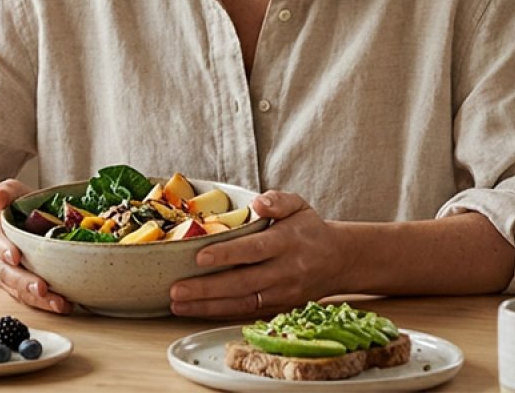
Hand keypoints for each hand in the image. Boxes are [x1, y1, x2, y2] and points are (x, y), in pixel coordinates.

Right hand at [0, 179, 72, 313]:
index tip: (15, 256)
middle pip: (5, 273)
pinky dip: (44, 304)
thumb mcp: (9, 193)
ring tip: (58, 303)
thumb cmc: (11, 209)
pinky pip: (28, 298)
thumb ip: (4, 191)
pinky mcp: (17, 287)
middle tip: (41, 287)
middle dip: (23, 282)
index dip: (2, 249)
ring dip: (37, 299)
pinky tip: (63, 306)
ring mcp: (4, 275)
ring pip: (16, 290)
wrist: (0, 229)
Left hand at [169, 190, 347, 317]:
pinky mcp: (279, 308)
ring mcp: (282, 294)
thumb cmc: (309, 229)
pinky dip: (220, 314)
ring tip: (177, 304)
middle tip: (176, 289)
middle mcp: (284, 272)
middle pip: (242, 283)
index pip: (254, 249)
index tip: (200, 256)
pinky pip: (246, 313)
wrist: (339, 261)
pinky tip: (195, 311)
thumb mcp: (299, 205)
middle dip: (207, 288)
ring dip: (207, 307)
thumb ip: (278, 200)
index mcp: (287, 243)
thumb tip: (258, 203)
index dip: (227, 254)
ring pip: (242, 303)